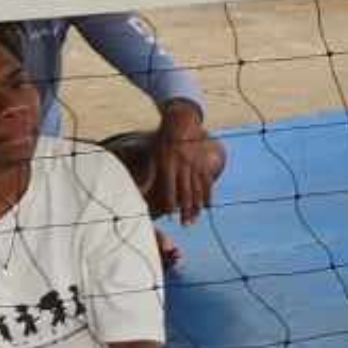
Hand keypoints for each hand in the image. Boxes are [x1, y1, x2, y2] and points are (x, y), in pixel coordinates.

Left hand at [146, 105, 213, 223]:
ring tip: (194, 220)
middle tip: (185, 225)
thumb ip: (149, 174)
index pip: (169, 186)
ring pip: (197, 189)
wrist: (182, 122)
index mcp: (168, 163)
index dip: (169, 201)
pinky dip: (208, 195)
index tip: (169, 214)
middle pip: (185, 191)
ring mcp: (196, 164)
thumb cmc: (164, 141)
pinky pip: (207, 182)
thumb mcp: (153, 155)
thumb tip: (139, 191)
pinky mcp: (204, 163)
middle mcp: (183, 165)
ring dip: (197, 206)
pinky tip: (208, 207)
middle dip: (185, 209)